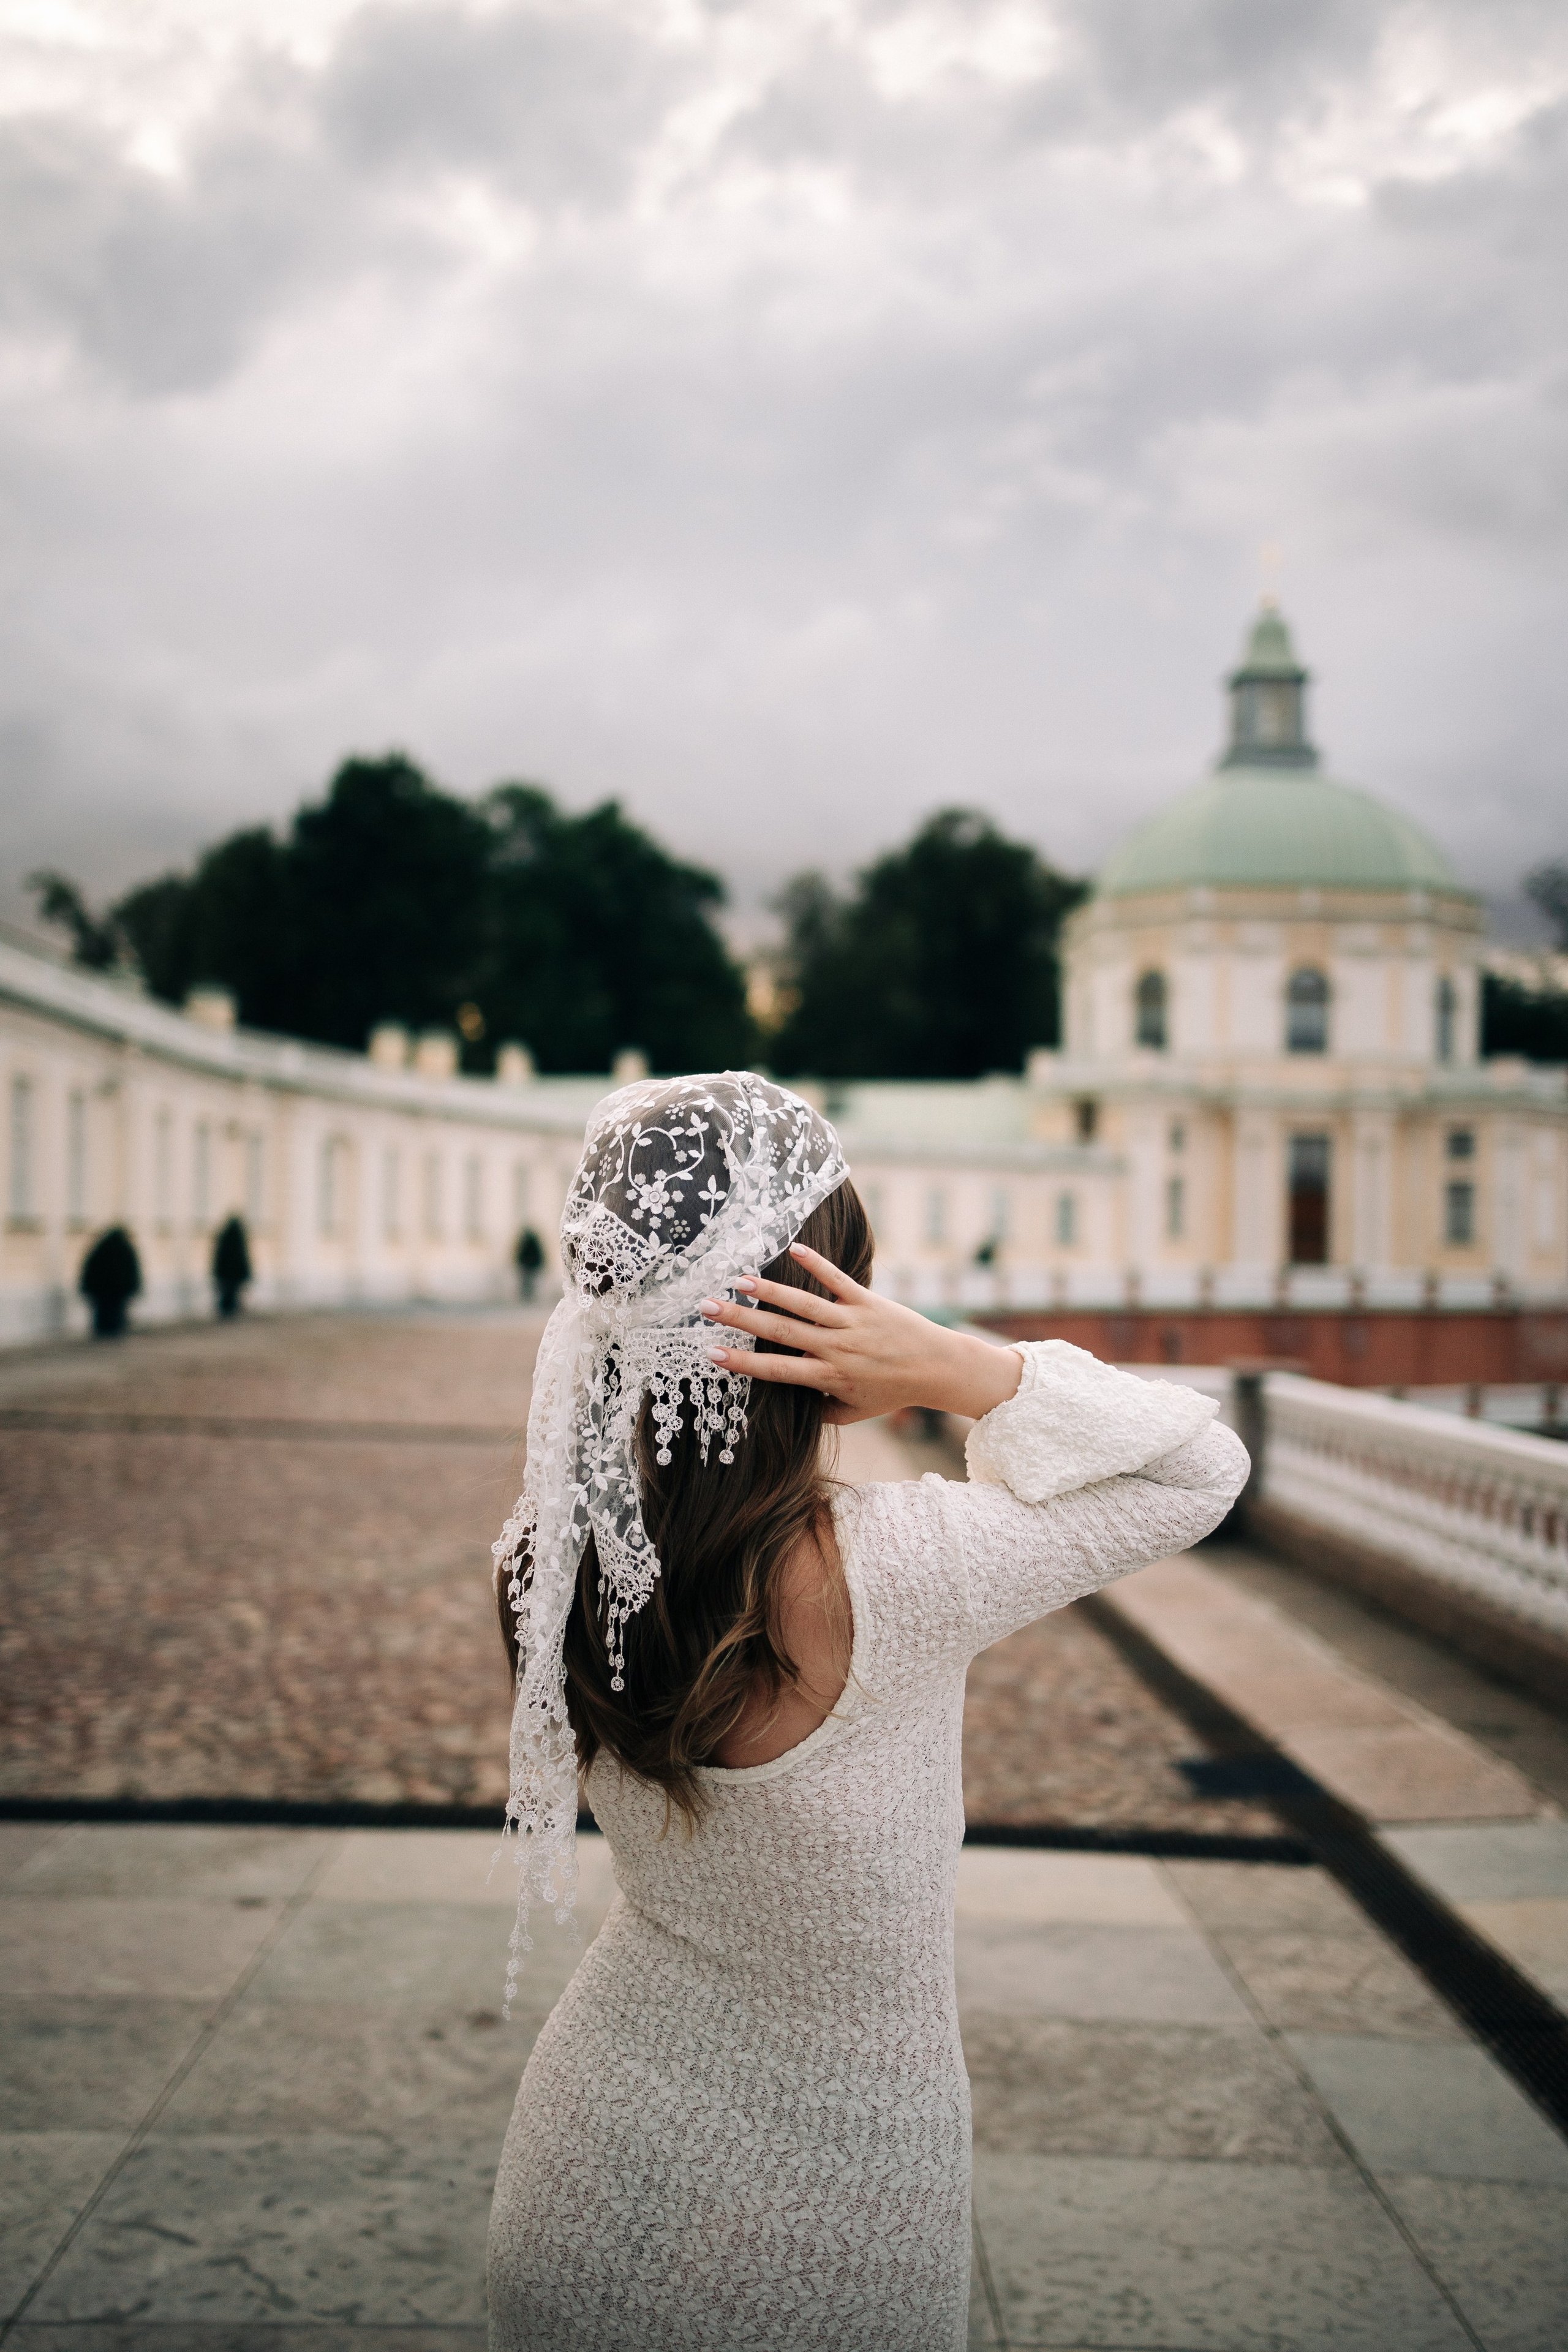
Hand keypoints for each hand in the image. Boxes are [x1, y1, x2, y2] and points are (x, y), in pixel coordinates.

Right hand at [699, 1243, 1023, 1425]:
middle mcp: (836, 1348)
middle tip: (707, 1307)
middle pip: (780, 1332)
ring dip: (769, 1290)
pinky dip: (817, 1264)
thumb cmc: (894, 1392)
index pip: (777, 1370)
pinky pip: (838, 1280)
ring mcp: (852, 1321)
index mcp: (829, 1377)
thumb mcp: (855, 1413)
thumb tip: (790, 1408)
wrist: (938, 1367)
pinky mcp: (868, 1300)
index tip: (711, 1354)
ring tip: (738, 1279)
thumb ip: (822, 1411)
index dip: (742, 1363)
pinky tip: (793, 1250)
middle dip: (741, 1320)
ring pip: (804, 1304)